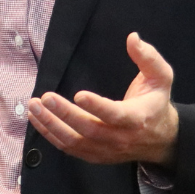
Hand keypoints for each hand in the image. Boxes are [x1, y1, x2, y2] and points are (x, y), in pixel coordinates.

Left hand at [26, 32, 178, 166]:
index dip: (96, 107)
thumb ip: (148, 57)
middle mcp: (120, 137)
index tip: (78, 95)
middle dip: (65, 114)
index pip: (115, 115)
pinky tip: (37, 119)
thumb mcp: (161, 77)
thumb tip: (132, 38)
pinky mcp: (95, 155)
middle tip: (45, 98)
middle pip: (89, 130)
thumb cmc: (156, 102)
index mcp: (137, 117)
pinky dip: (50, 135)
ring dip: (51, 125)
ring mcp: (106, 150)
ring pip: (75, 142)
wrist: (161, 139)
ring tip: (34, 107)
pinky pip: (69, 149)